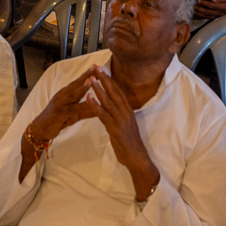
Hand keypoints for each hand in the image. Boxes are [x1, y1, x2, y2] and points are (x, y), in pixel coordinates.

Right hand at [28, 66, 100, 144]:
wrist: (41, 128)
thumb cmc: (57, 119)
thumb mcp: (73, 114)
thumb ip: (86, 110)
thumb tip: (99, 108)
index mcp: (66, 94)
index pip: (78, 82)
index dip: (87, 74)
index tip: (97, 66)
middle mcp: (62, 96)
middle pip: (76, 84)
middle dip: (86, 75)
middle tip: (96, 67)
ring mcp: (60, 104)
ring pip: (73, 95)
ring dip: (82, 87)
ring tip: (91, 80)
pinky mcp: (59, 113)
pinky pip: (72, 109)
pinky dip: (81, 106)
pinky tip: (89, 103)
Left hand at [87, 70, 159, 199]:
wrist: (136, 158)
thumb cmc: (130, 143)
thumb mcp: (125, 125)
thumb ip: (118, 115)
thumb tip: (112, 106)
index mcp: (128, 110)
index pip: (118, 91)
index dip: (110, 79)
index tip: (102, 69)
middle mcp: (126, 112)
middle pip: (114, 92)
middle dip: (104, 79)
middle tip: (96, 67)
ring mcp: (121, 120)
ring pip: (108, 101)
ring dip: (98, 89)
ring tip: (90, 79)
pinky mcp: (115, 128)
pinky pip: (103, 114)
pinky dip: (95, 105)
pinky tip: (89, 97)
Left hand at [193, 0, 225, 19]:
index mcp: (222, 7)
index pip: (211, 5)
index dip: (204, 3)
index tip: (198, 0)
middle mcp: (219, 13)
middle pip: (207, 12)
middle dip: (199, 8)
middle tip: (193, 5)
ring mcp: (217, 17)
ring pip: (206, 16)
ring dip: (199, 13)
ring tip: (193, 9)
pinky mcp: (215, 19)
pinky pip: (207, 18)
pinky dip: (201, 16)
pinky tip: (197, 14)